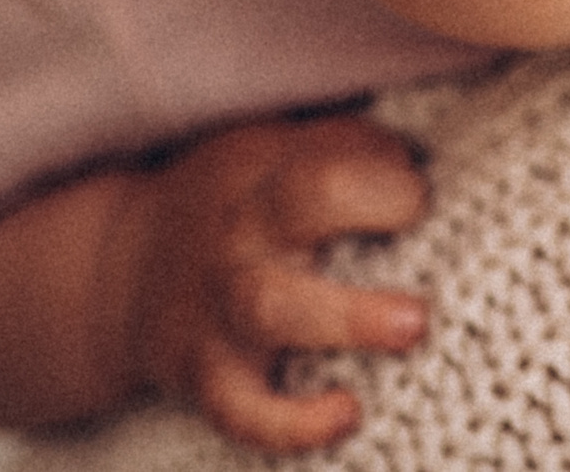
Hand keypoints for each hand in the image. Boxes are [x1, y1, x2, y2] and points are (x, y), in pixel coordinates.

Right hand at [122, 113, 429, 451]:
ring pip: (272, 307)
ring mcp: (221, 304)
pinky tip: (346, 415)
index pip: (333, 158)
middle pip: (301, 210)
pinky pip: (239, 408)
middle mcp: (246, 230)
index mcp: (272, 171)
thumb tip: (453, 156)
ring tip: (412, 329)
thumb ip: (356, 147)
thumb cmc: (243, 200)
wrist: (116, 265)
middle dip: (374, 215)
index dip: (390, 179)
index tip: (425, 199)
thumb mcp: (284, 148)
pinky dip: (289, 424)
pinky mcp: (204, 373)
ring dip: (347, 318)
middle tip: (436, 234)